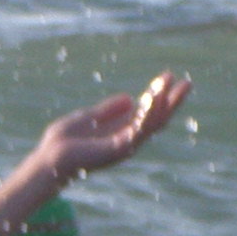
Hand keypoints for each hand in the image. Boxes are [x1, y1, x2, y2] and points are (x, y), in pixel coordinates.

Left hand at [33, 73, 192, 183]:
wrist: (50, 159)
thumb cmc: (63, 142)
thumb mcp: (88, 117)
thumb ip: (108, 110)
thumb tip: (129, 98)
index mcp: (119, 130)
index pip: (146, 112)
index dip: (158, 95)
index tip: (168, 76)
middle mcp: (126, 139)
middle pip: (156, 119)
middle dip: (171, 101)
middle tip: (187, 83)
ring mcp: (124, 145)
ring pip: (153, 123)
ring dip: (166, 104)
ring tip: (178, 87)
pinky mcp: (118, 149)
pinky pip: (139, 130)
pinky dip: (149, 114)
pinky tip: (156, 98)